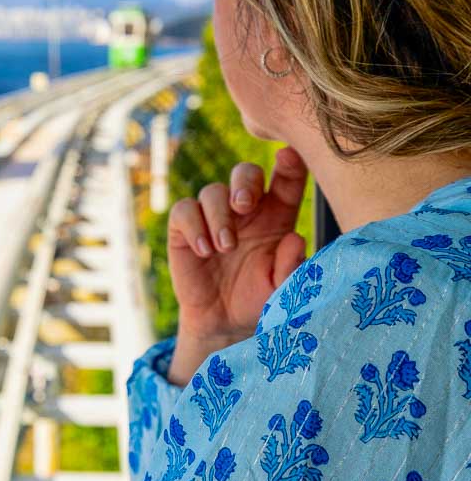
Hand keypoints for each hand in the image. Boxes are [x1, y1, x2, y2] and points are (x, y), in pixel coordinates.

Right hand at [167, 145, 308, 384]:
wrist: (223, 323)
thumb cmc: (258, 299)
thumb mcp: (281, 289)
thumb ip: (290, 267)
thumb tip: (295, 240)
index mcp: (276, 216)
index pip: (286, 181)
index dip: (290, 164)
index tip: (288, 157)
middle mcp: (246, 211)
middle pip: (245, 172)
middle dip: (244, 182)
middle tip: (244, 206)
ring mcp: (214, 217)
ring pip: (213, 191)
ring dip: (219, 216)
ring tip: (225, 247)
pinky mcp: (185, 229)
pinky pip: (184, 211)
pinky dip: (194, 227)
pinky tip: (205, 252)